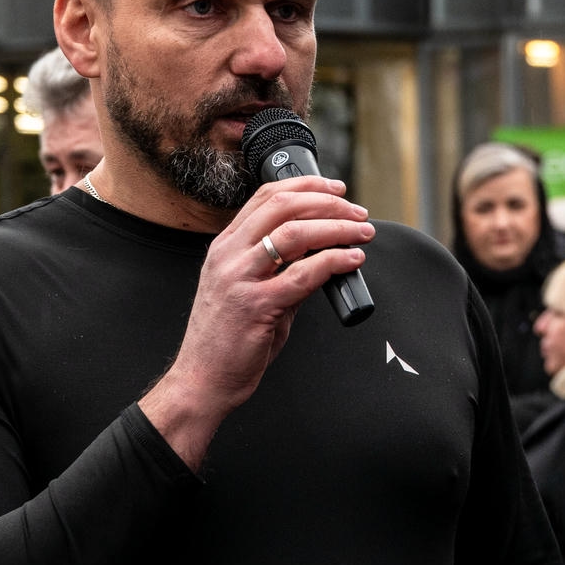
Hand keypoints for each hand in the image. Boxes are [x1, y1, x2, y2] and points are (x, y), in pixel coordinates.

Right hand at [141, 175, 373, 470]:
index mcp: (225, 247)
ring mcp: (239, 279)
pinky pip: (302, 274)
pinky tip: (351, 260)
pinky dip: (333, 261)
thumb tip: (321, 256)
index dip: (305, 186)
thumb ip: (280, 271)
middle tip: (357, 213)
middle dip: (328, 203)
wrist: (202, 379)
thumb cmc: (226, 340)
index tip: (335, 189)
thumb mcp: (249, 292)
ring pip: (294, 234)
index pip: (266, 197)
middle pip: (283, 206)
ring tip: (361, 234)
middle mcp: (229, 256)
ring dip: (336, 228)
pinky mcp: (256, 306)